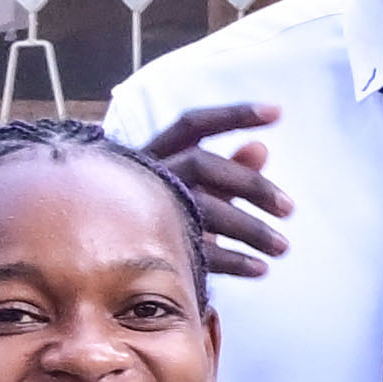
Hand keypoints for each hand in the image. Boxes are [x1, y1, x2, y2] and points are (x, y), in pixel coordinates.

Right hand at [133, 100, 290, 277]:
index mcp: (155, 152)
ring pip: (203, 209)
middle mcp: (146, 174)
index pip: (193, 124)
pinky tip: (261, 268)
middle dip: (250, 184)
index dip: (233, 115)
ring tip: (283, 248)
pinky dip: (233, 261)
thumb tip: (262, 148)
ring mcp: (143, 209)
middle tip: (290, 208)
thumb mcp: (191, 188)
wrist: (92, 252)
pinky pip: (196, 251)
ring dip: (250, 229)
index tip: (278, 113)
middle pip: (202, 164)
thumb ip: (227, 169)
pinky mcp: (147, 248)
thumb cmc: (154, 212)